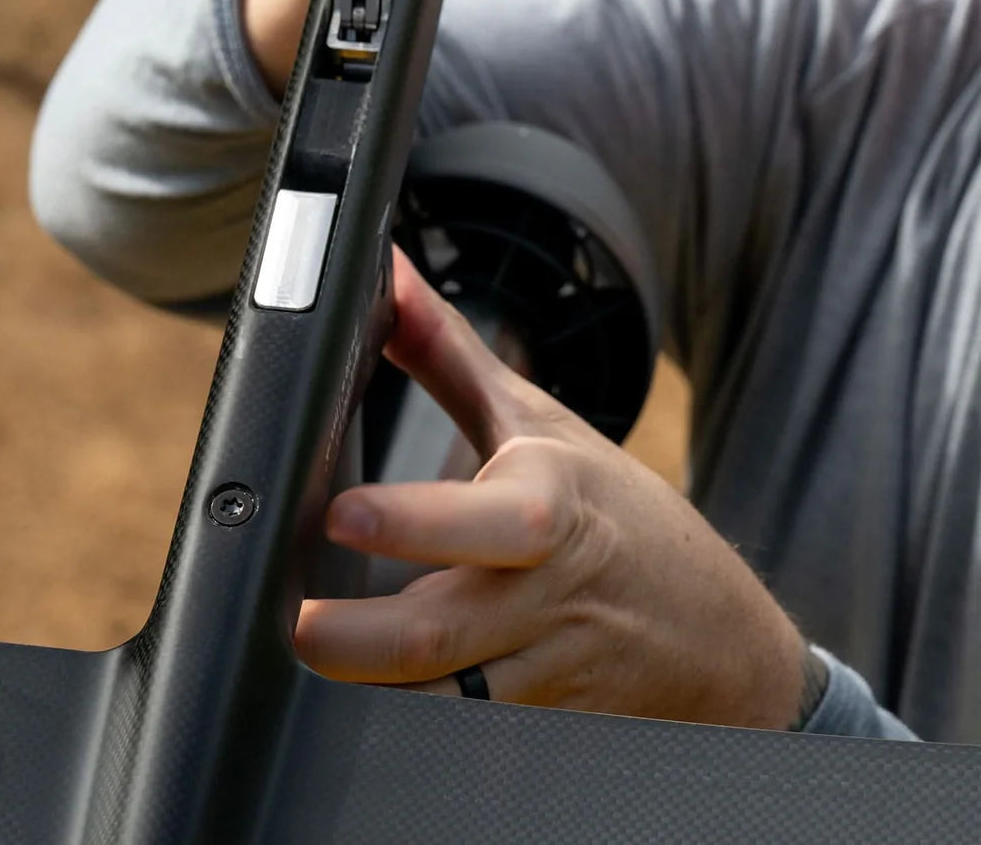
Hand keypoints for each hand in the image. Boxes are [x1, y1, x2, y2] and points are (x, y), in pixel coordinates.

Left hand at [294, 248, 809, 730]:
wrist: (717, 634)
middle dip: (355, 641)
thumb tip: (388, 273)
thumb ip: (449, 350)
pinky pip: (460, 734)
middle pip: (440, 637)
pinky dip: (406, 723)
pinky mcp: (536, 727)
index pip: (488, 521)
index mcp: (549, 508)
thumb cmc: (618, 514)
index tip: (341, 514)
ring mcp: (540, 673)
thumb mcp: (540, 421)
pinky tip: (358, 703)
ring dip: (370, 689)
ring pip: (440, 701)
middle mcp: (543, 597)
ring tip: (304, 663)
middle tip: (291, 622)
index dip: (415, 523)